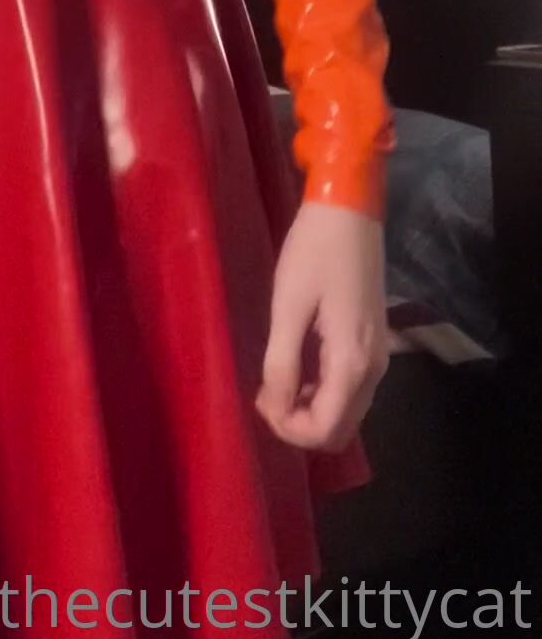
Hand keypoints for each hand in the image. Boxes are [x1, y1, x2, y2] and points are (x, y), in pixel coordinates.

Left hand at [256, 200, 388, 451]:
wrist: (349, 209)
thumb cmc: (314, 251)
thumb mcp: (289, 305)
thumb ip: (281, 362)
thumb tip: (274, 408)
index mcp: (353, 362)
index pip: (325, 429)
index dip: (288, 428)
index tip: (260, 400)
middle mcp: (374, 368)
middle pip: (340, 429)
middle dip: (300, 426)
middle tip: (267, 396)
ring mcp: (378, 356)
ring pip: (347, 412)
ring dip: (311, 411)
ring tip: (276, 382)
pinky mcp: (373, 341)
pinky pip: (351, 389)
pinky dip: (324, 393)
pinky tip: (298, 369)